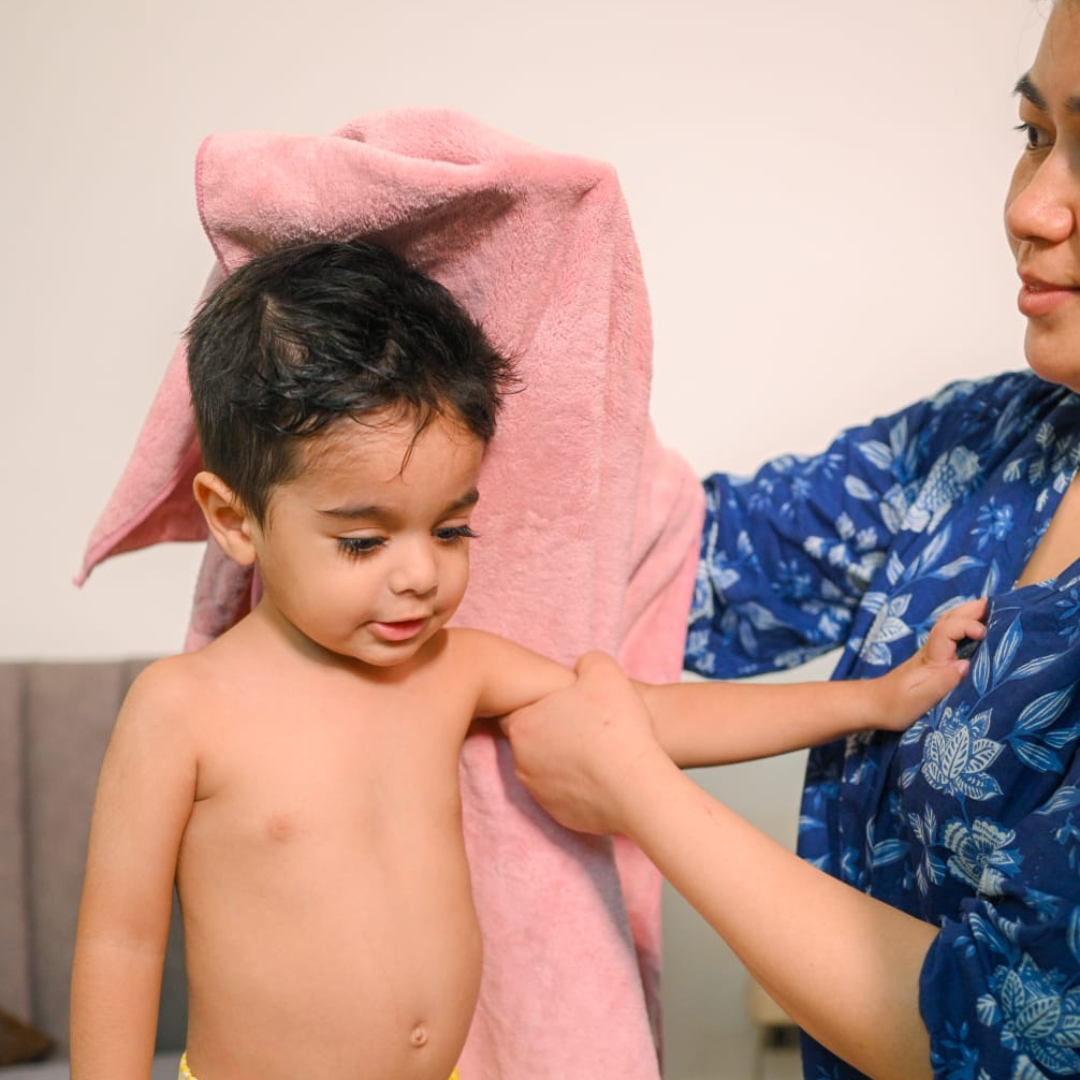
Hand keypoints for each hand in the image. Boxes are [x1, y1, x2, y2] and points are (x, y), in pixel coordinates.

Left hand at [499, 651, 671, 834]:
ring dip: (563, 758)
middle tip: (581, 723)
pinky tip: (601, 773)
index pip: (516, 708)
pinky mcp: (559, 814)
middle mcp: (521, 762)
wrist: (637, 787)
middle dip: (550, 731)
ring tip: (595, 749)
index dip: (538, 701)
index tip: (560, 700)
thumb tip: (582, 668)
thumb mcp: (603, 670)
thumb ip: (584, 662)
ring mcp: (539, 792)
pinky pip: (564, 792)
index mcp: (522, 726)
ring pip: (545, 768)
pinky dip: (577, 784)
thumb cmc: (617, 726)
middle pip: (530, 739)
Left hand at [874, 596, 987, 730]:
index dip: (966, 625)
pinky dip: (965, 626)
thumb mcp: (919, 700)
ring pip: (949, 624)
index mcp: (931, 656)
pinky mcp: (934, 660)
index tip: (984, 633)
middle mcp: (932, 649)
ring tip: (993, 610)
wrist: (874, 705)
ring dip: (969, 614)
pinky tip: (978, 630)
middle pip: (949, 619)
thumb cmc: (895, 705)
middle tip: (1000, 604)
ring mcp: (932, 652)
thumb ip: (942, 682)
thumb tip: (965, 664)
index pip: (947, 629)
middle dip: (973, 609)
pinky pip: (951, 635)